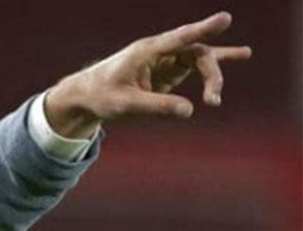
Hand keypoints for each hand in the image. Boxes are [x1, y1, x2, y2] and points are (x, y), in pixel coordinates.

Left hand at [45, 12, 252, 138]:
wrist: (85, 96)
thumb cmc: (101, 97)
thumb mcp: (126, 105)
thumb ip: (157, 106)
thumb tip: (189, 110)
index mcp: (146, 51)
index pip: (180, 38)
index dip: (203, 29)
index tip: (225, 19)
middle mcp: (158, 51)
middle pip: (195, 52)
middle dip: (210, 73)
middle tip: (213, 100)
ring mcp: (163, 60)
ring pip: (198, 58)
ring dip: (214, 71)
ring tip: (245, 54)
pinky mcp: (165, 71)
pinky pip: (194, 65)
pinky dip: (213, 63)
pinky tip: (239, 54)